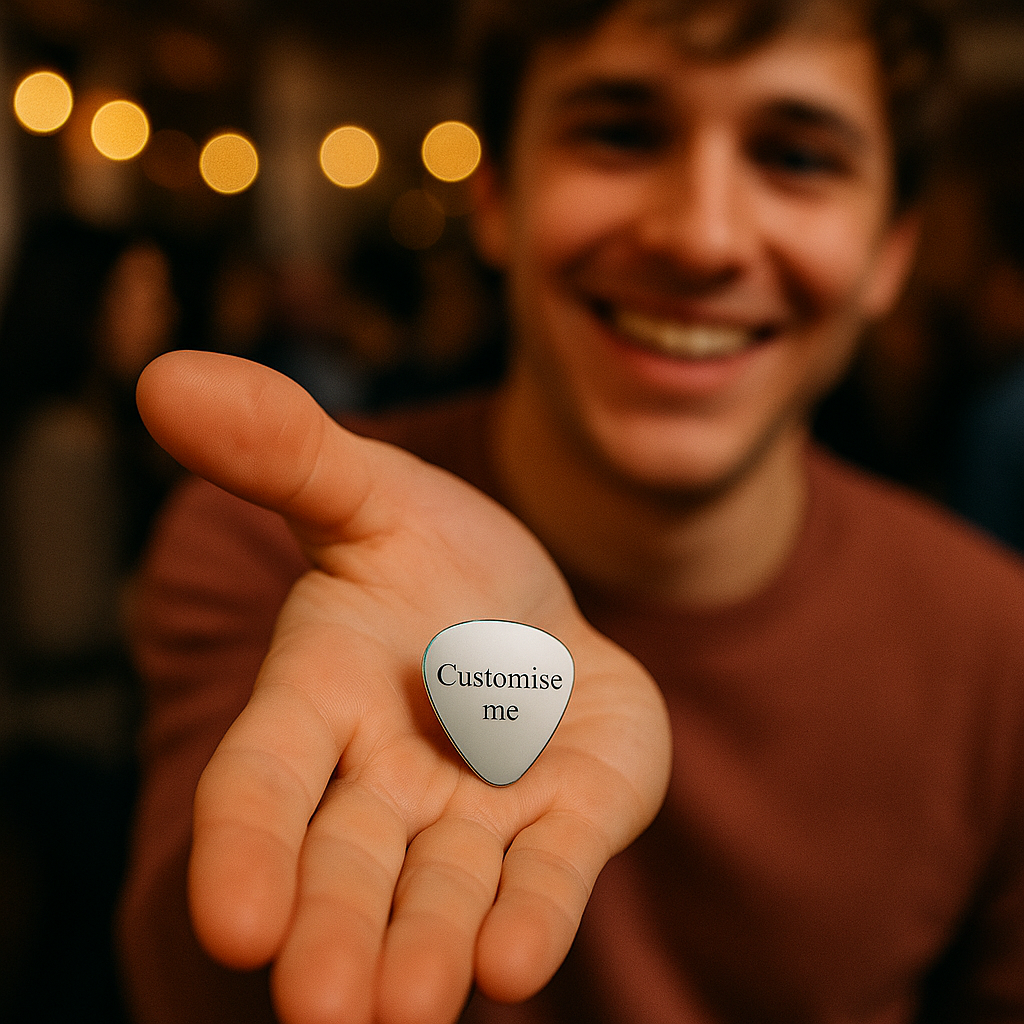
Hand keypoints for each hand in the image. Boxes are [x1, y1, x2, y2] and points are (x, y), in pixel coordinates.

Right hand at [136, 351, 671, 1023]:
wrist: (536, 612)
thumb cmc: (437, 560)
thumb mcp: (370, 489)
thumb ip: (282, 449)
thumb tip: (167, 376)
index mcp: (317, 700)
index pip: (261, 780)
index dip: (245, 845)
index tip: (234, 921)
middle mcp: (384, 779)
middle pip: (347, 861)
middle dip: (334, 928)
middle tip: (324, 1006)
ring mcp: (479, 810)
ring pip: (443, 889)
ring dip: (427, 947)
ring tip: (413, 1006)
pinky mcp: (569, 815)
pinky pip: (547, 869)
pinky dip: (534, 911)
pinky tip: (518, 961)